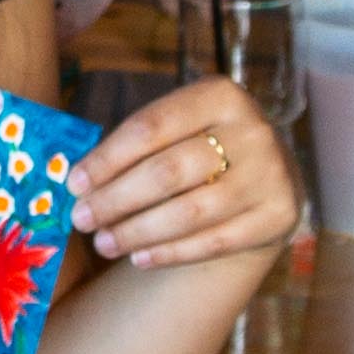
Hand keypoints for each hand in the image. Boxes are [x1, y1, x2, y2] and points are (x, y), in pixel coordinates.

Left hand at [68, 77, 293, 268]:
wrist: (267, 179)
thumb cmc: (203, 148)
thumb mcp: (180, 129)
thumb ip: (138, 146)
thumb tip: (79, 182)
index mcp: (221, 95)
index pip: (152, 126)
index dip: (107, 158)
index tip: (73, 183)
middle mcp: (252, 130)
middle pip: (169, 171)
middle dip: (116, 199)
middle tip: (81, 219)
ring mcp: (271, 174)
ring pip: (190, 211)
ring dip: (138, 232)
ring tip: (104, 243)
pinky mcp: (279, 216)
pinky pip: (215, 242)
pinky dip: (170, 253)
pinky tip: (138, 258)